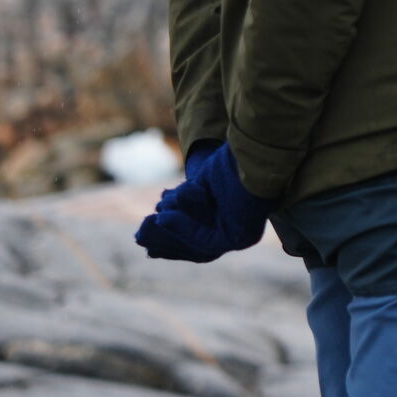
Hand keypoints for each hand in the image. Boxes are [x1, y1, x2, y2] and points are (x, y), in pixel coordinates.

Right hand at [134, 142, 272, 261]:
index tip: (146, 235)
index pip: (197, 236)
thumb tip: (161, 208)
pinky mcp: (242, 236)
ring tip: (152, 220)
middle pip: (196, 245)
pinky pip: (206, 240)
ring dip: (172, 233)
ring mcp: (243, 235)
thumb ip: (185, 201)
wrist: (257, 151)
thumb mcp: (202, 183)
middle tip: (139, 235)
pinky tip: (165, 217)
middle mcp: (240, 230)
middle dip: (166, 241)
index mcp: (234, 219)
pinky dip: (183, 229)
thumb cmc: (233, 161)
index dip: (170, 238)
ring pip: (198, 243)